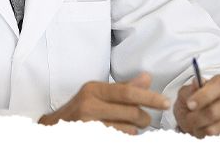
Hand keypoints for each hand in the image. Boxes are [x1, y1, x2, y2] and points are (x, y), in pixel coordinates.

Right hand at [38, 72, 169, 134]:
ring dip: (134, 130)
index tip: (165, 102)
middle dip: (144, 118)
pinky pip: (121, 140)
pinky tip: (120, 133)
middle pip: (132, 113)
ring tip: (125, 126)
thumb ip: (123, 88)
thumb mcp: (97, 94)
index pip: (127, 92)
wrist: (54, 129)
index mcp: (93, 90)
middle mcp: (89, 106)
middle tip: (144, 119)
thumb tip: (146, 78)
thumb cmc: (80, 110)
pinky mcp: (92, 139)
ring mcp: (89, 125)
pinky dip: (126, 138)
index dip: (149, 97)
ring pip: (129, 131)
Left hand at [174, 74, 219, 137]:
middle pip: (216, 110)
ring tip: (194, 123)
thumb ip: (190, 89)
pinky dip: (207, 132)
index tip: (190, 105)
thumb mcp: (186, 92)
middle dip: (198, 117)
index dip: (203, 96)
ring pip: (218, 124)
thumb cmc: (193, 101)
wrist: (196, 115)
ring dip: (201, 126)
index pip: (219, 87)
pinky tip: (203, 127)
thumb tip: (197, 82)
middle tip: (188, 117)